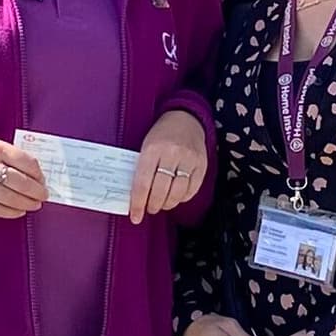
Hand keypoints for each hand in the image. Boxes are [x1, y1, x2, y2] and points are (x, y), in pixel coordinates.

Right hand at [0, 136, 47, 218]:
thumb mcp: (0, 148)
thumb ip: (18, 159)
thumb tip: (40, 180)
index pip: (26, 163)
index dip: (39, 174)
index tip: (43, 181)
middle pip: (20, 183)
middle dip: (37, 192)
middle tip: (44, 195)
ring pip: (10, 198)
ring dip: (27, 204)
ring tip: (35, 204)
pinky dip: (13, 212)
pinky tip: (21, 210)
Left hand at [128, 107, 209, 224]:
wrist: (185, 119)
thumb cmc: (161, 135)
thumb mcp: (146, 146)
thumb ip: (141, 169)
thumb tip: (134, 197)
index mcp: (152, 148)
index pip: (143, 182)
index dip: (138, 203)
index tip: (135, 216)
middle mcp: (172, 154)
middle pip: (161, 190)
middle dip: (153, 205)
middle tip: (149, 208)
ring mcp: (189, 159)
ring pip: (177, 193)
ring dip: (167, 204)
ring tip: (162, 204)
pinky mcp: (202, 164)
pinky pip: (192, 189)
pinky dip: (182, 198)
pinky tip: (175, 196)